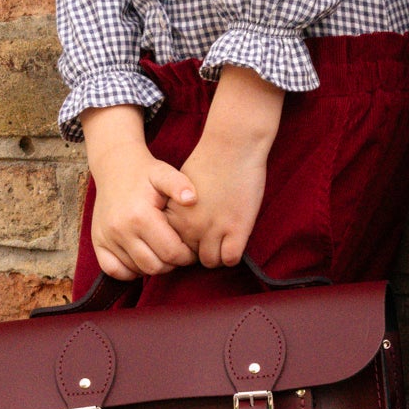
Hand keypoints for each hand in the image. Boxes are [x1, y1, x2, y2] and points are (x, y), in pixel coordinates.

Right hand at [82, 106, 195, 278]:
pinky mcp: (97, 241)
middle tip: (179, 254)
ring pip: (137, 270)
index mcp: (140, 215)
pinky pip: (114, 270)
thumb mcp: (164, 173)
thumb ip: (180, 184)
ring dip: (154, 267)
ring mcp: (107, 237)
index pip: (171, 252)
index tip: (192, 251)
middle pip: (155, 266)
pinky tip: (142, 258)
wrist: (115, 167)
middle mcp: (120, 229)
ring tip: (163, 253)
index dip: (186, 256)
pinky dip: (130, 271)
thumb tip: (191, 199)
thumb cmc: (145, 173)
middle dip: (172, 264)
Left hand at [167, 130, 268, 268]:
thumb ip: (177, 210)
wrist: (231, 146)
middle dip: (200, 251)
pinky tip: (236, 240)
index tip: (194, 237)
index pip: (172, 246)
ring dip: (217, 255)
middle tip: (212, 240)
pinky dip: (233, 255)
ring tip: (225, 242)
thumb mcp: (179, 188)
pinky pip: (230, 259)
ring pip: (210, 262)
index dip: (184, 245)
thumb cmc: (208, 162)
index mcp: (174, 215)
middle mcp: (189, 226)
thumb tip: (179, 229)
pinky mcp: (236, 229)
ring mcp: (212, 229)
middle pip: (190, 258)